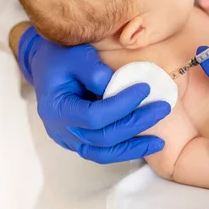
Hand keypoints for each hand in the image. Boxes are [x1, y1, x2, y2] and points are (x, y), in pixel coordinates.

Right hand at [18, 26, 170, 163]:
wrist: (47, 65)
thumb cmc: (62, 56)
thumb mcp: (76, 55)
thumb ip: (93, 70)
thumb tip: (115, 86)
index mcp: (57, 107)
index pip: (93, 116)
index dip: (122, 104)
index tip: (145, 88)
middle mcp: (61, 129)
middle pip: (102, 137)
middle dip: (135, 124)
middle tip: (162, 108)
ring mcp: (69, 139)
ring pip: (102, 153)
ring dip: (133, 148)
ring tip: (159, 142)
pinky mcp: (79, 141)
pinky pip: (102, 152)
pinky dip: (124, 150)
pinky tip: (145, 145)